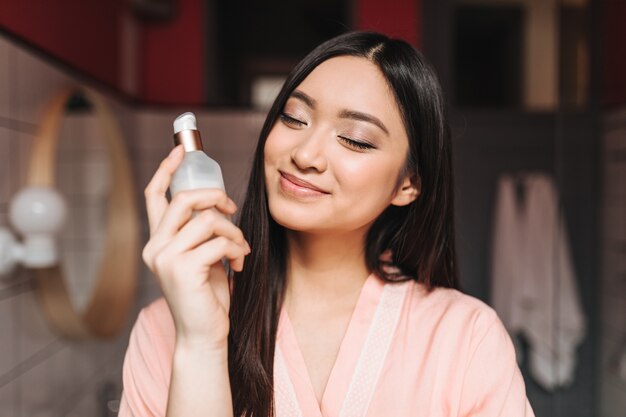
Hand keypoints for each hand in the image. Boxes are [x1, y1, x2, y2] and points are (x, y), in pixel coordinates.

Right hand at [141, 145, 250, 350]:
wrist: (204, 334)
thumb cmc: (206, 295)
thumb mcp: (201, 256)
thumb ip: (199, 232)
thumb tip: (216, 202)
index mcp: (157, 242)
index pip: (154, 196)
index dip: (166, 169)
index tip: (182, 150)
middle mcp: (155, 247)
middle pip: (185, 199)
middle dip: (216, 197)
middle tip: (232, 210)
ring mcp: (166, 258)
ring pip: (208, 220)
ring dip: (234, 232)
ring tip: (240, 250)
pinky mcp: (183, 269)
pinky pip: (219, 242)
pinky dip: (237, 250)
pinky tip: (239, 265)